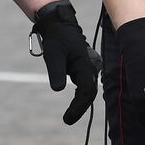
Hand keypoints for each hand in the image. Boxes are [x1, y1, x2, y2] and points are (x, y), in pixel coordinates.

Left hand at [31, 0, 100, 124]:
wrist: (59, 24)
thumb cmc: (56, 39)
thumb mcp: (53, 55)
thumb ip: (56, 72)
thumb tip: (57, 89)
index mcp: (85, 65)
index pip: (86, 92)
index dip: (78, 107)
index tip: (67, 119)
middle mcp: (90, 67)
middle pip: (89, 93)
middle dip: (80, 108)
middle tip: (68, 120)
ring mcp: (88, 67)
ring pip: (88, 89)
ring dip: (81, 102)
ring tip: (70, 115)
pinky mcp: (84, 67)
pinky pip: (85, 84)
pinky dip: (80, 95)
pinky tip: (74, 103)